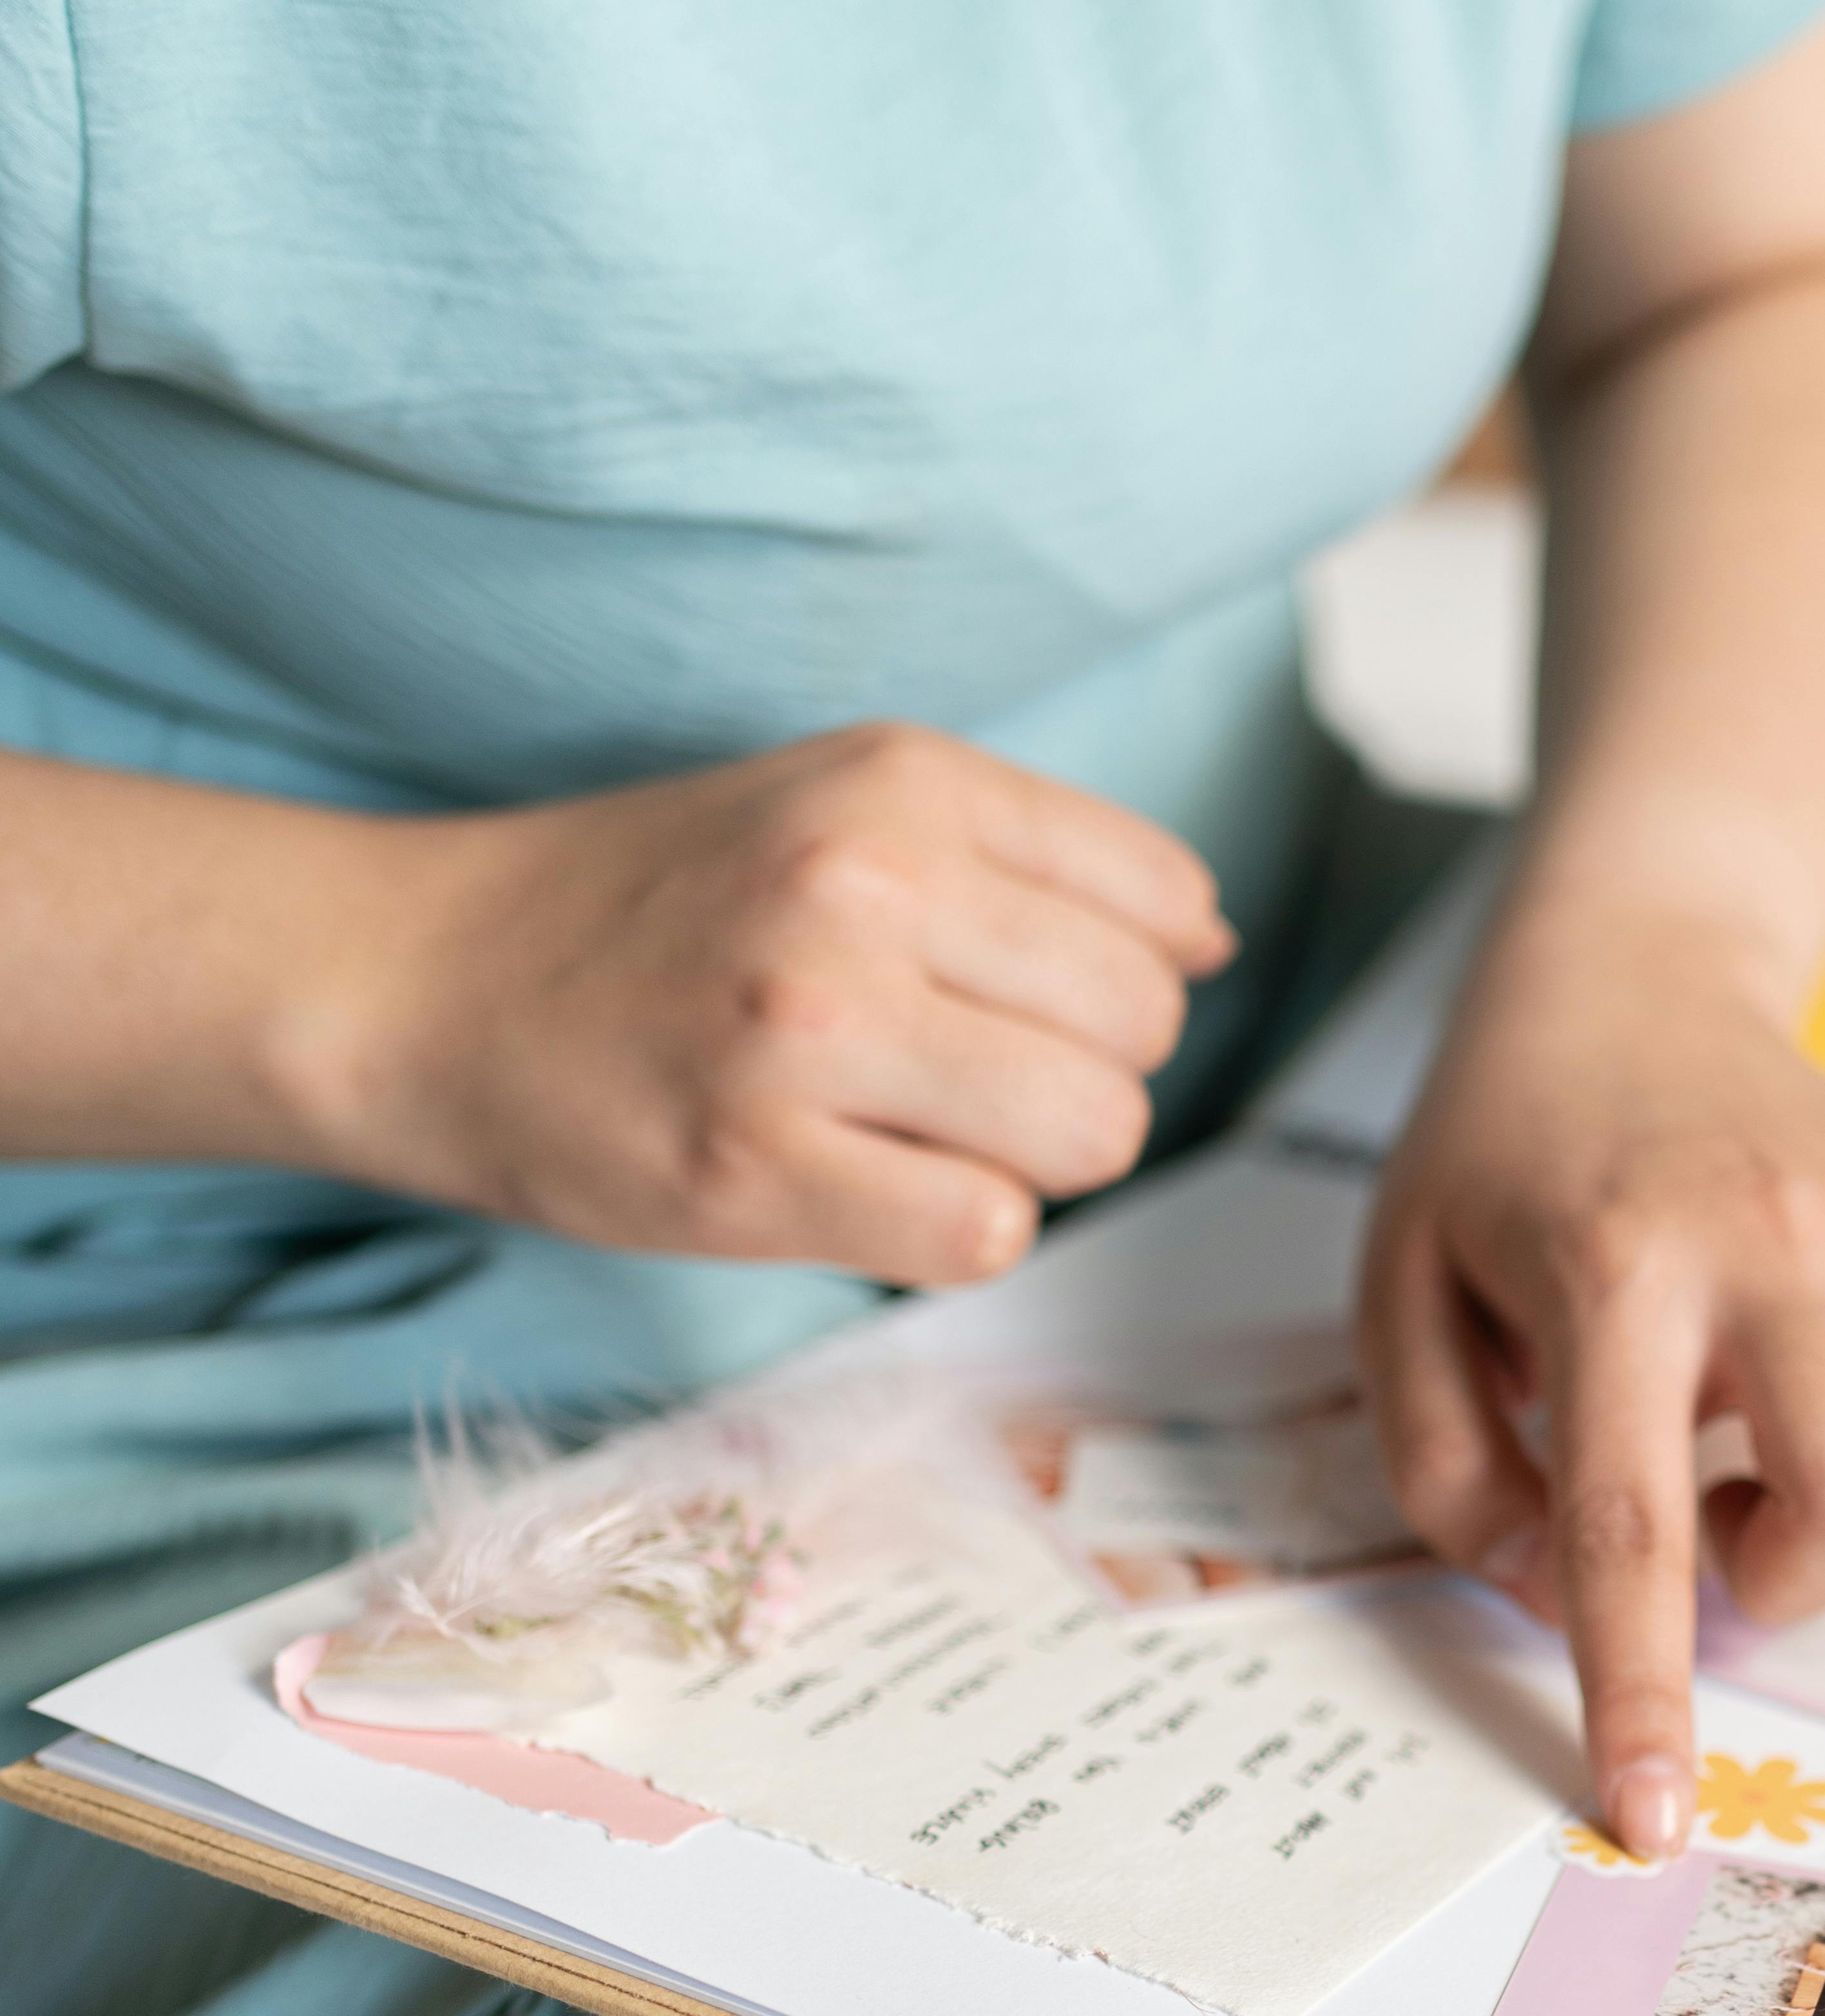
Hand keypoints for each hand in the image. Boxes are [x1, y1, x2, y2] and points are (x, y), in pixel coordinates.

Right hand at [317, 724, 1233, 1281]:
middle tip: (964, 1079)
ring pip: (1090, 1135)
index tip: (1033, 998)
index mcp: (905, 783)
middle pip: (1142, 1029)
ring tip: (914, 1130)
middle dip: (1085, 1075)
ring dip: (1028, 1161)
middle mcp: (868, 886)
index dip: (1129, 974)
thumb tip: (1209, 937)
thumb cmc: (655, 907)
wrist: (424, 980)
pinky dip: (956, 1230)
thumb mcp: (841, 803)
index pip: (1165, 900)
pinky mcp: (758, 1169)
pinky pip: (987, 1232)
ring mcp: (812, 1031)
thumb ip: (1028, 857)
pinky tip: (866, 1187)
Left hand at [1360, 920, 1824, 1856]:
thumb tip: (1554, 1601)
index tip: (1654, 1820)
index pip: (1631, 1528)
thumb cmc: (1502, 1152)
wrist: (1627, 971)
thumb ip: (1447, 1470)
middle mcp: (1774, 1239)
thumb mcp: (1401, 1294)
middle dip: (1797, 1578)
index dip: (1644, 1695)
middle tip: (1723, 1519)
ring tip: (1802, 1461)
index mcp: (1613, 1272)